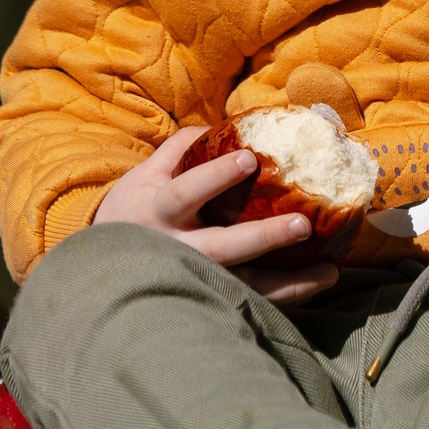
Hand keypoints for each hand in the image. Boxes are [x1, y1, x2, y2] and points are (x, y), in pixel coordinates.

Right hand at [90, 126, 339, 305]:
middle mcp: (175, 250)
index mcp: (158, 211)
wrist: (100, 268)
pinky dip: (287, 296)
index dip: (215, 176)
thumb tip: (226, 126)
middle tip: (302, 224)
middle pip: (220, 249)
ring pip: (242, 286)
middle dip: (262, 238)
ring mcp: (193, 280)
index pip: (186, 192)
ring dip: (288, 282)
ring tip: (329, 272)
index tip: (249, 159)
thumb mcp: (145, 175)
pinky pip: (251, 301)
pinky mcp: (208, 300)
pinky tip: (320, 283)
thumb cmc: (134, 210)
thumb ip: (181, 148)